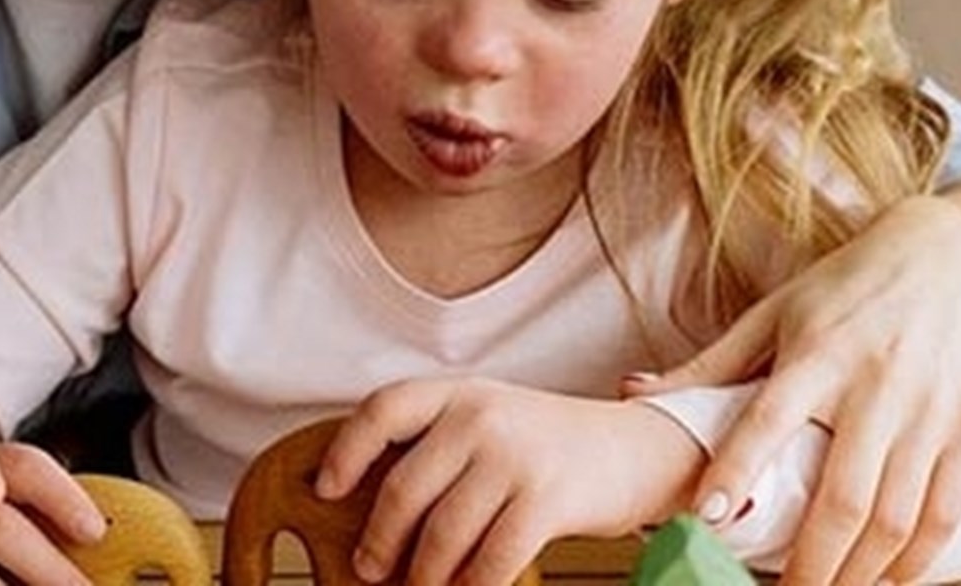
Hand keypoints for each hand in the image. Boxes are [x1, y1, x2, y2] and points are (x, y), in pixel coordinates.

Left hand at [315, 377, 703, 585]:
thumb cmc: (550, 444)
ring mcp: (514, 457)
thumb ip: (442, 445)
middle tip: (369, 568)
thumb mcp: (492, 420)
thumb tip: (382, 506)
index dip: (346, 451)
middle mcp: (481, 417)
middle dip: (379, 539)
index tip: (325, 489)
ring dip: (423, 575)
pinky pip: (490, 560)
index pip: (383, 410)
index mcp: (459, 393)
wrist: (635, 449)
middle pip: (404, 487)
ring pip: (443, 533)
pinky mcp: (546, 499)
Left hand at [622, 194, 960, 585]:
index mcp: (816, 352)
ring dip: (860, 574)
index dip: (736, 471)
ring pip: (896, 518)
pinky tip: (886, 581)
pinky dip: (917, 561)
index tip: (706, 521)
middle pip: (842, 497)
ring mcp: (930, 410)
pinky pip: (946, 512)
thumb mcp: (773, 312)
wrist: (947, 257)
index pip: (767, 419)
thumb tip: (632, 392)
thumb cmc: (844, 288)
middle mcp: (875, 384)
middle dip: (810, 564)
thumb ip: (709, 363)